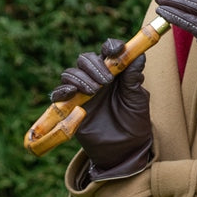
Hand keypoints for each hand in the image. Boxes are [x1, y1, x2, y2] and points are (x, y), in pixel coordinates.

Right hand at [50, 38, 152, 180]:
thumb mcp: (137, 99)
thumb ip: (134, 78)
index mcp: (114, 72)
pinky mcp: (69, 108)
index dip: (110, 46)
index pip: (108, 51)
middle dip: (94, 65)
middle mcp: (96, 78)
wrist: (125, 150)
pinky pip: (58, 94)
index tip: (116, 50)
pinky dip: (63, 90)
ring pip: (71, 73)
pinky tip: (72, 93)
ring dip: (81, 78)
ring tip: (95, 91)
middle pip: (86, 59)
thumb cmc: (134, 121)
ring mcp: (81, 92)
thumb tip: (139, 55)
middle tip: (106, 81)